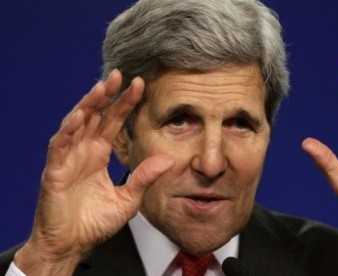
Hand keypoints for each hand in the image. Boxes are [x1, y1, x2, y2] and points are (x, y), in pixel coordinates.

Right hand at [14, 70, 173, 273]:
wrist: (72, 245)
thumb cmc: (96, 222)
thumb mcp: (129, 199)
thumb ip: (144, 177)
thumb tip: (169, 159)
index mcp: (99, 154)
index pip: (113, 121)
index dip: (125, 103)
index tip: (140, 85)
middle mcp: (84, 151)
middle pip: (95, 116)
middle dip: (107, 95)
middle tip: (120, 75)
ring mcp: (68, 158)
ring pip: (76, 123)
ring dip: (88, 104)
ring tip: (102, 87)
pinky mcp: (54, 171)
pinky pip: (59, 146)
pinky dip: (67, 130)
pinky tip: (79, 116)